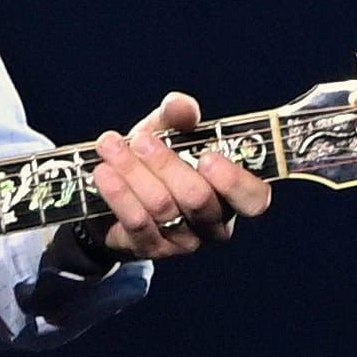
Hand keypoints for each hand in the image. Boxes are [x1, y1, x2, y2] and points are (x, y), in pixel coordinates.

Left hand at [89, 91, 271, 260]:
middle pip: (198, 198)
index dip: (235, 182)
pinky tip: (103, 172)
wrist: (114, 195)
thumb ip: (178, 116)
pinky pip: (137, 223)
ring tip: (110, 146)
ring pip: (162, 207)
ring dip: (133, 172)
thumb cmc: (155, 161)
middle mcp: (213, 223)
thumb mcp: (167, 133)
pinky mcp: (150, 249)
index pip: (253, 199)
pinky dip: (118, 194)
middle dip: (167, 164)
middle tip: (141, 141)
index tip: (208, 157)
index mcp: (230, 194)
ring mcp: (183, 241)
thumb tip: (182, 106)